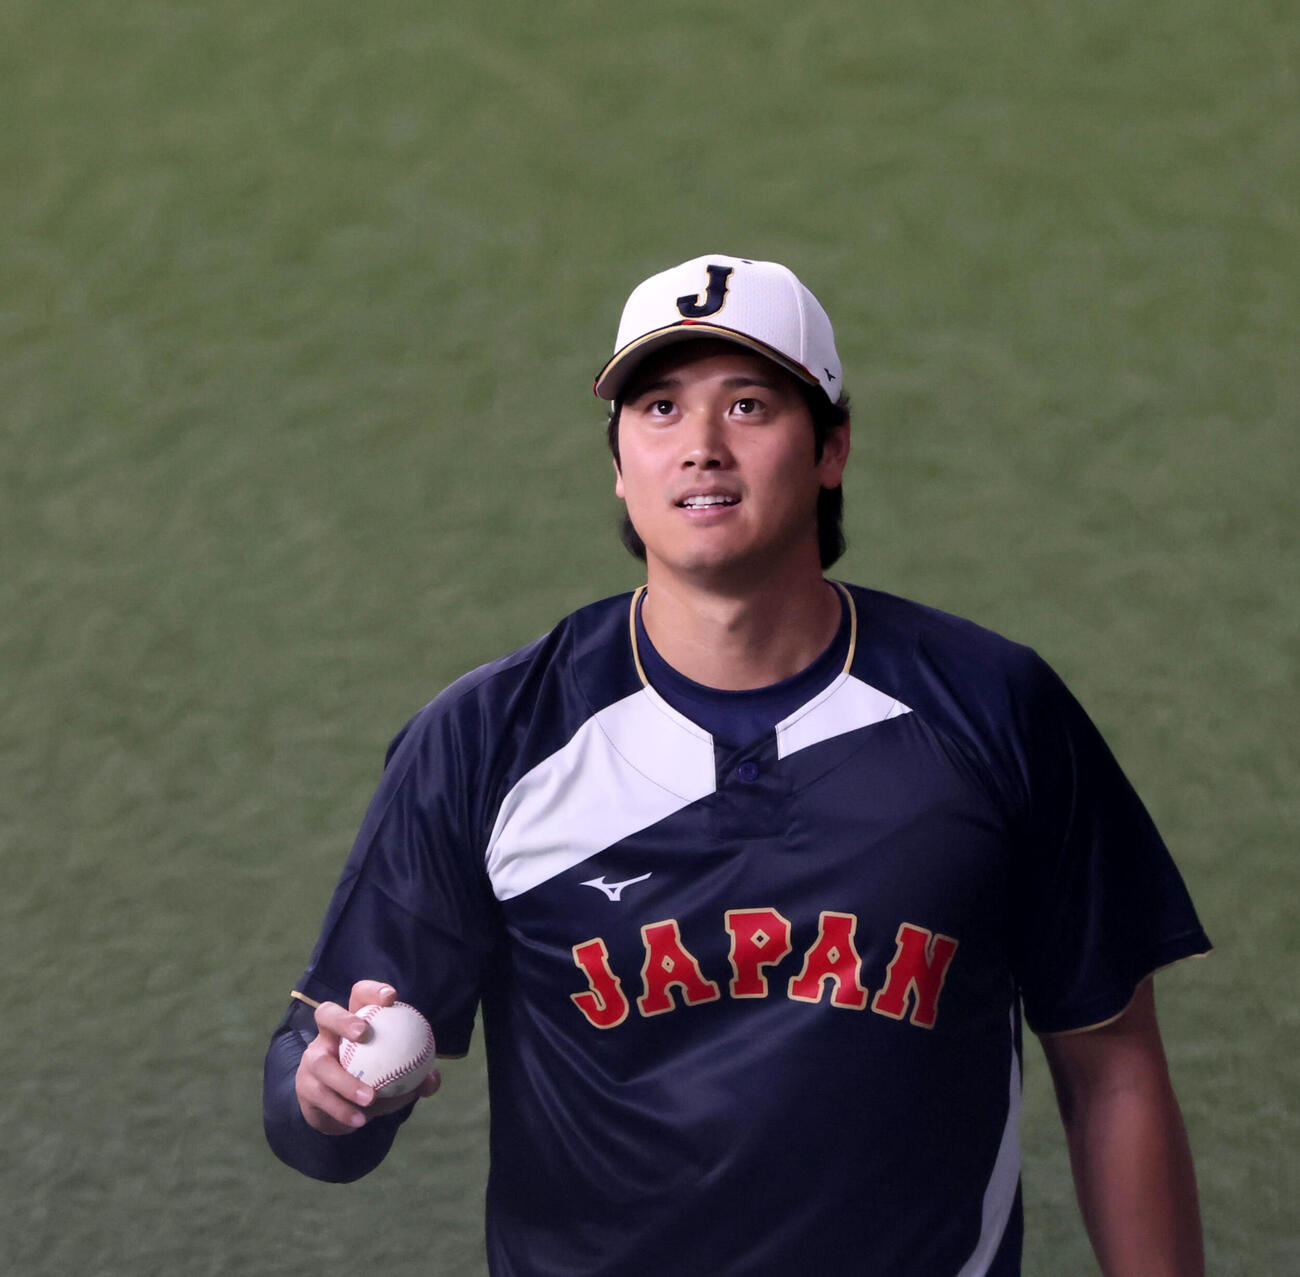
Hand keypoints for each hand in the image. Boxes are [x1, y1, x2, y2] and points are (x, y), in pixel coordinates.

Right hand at [295, 980, 441, 1134]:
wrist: (342, 1112)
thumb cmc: (374, 1081)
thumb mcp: (395, 1077)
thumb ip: (415, 1078)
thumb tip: (432, 1080)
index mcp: (354, 1022)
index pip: (359, 995)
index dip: (372, 991)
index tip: (391, 998)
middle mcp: (328, 1035)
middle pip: (326, 1014)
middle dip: (343, 1019)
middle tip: (363, 1033)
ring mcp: (313, 1059)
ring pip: (321, 1063)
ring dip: (346, 1081)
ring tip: (370, 1097)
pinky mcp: (305, 1086)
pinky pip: (321, 1096)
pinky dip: (342, 1108)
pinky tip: (359, 1120)